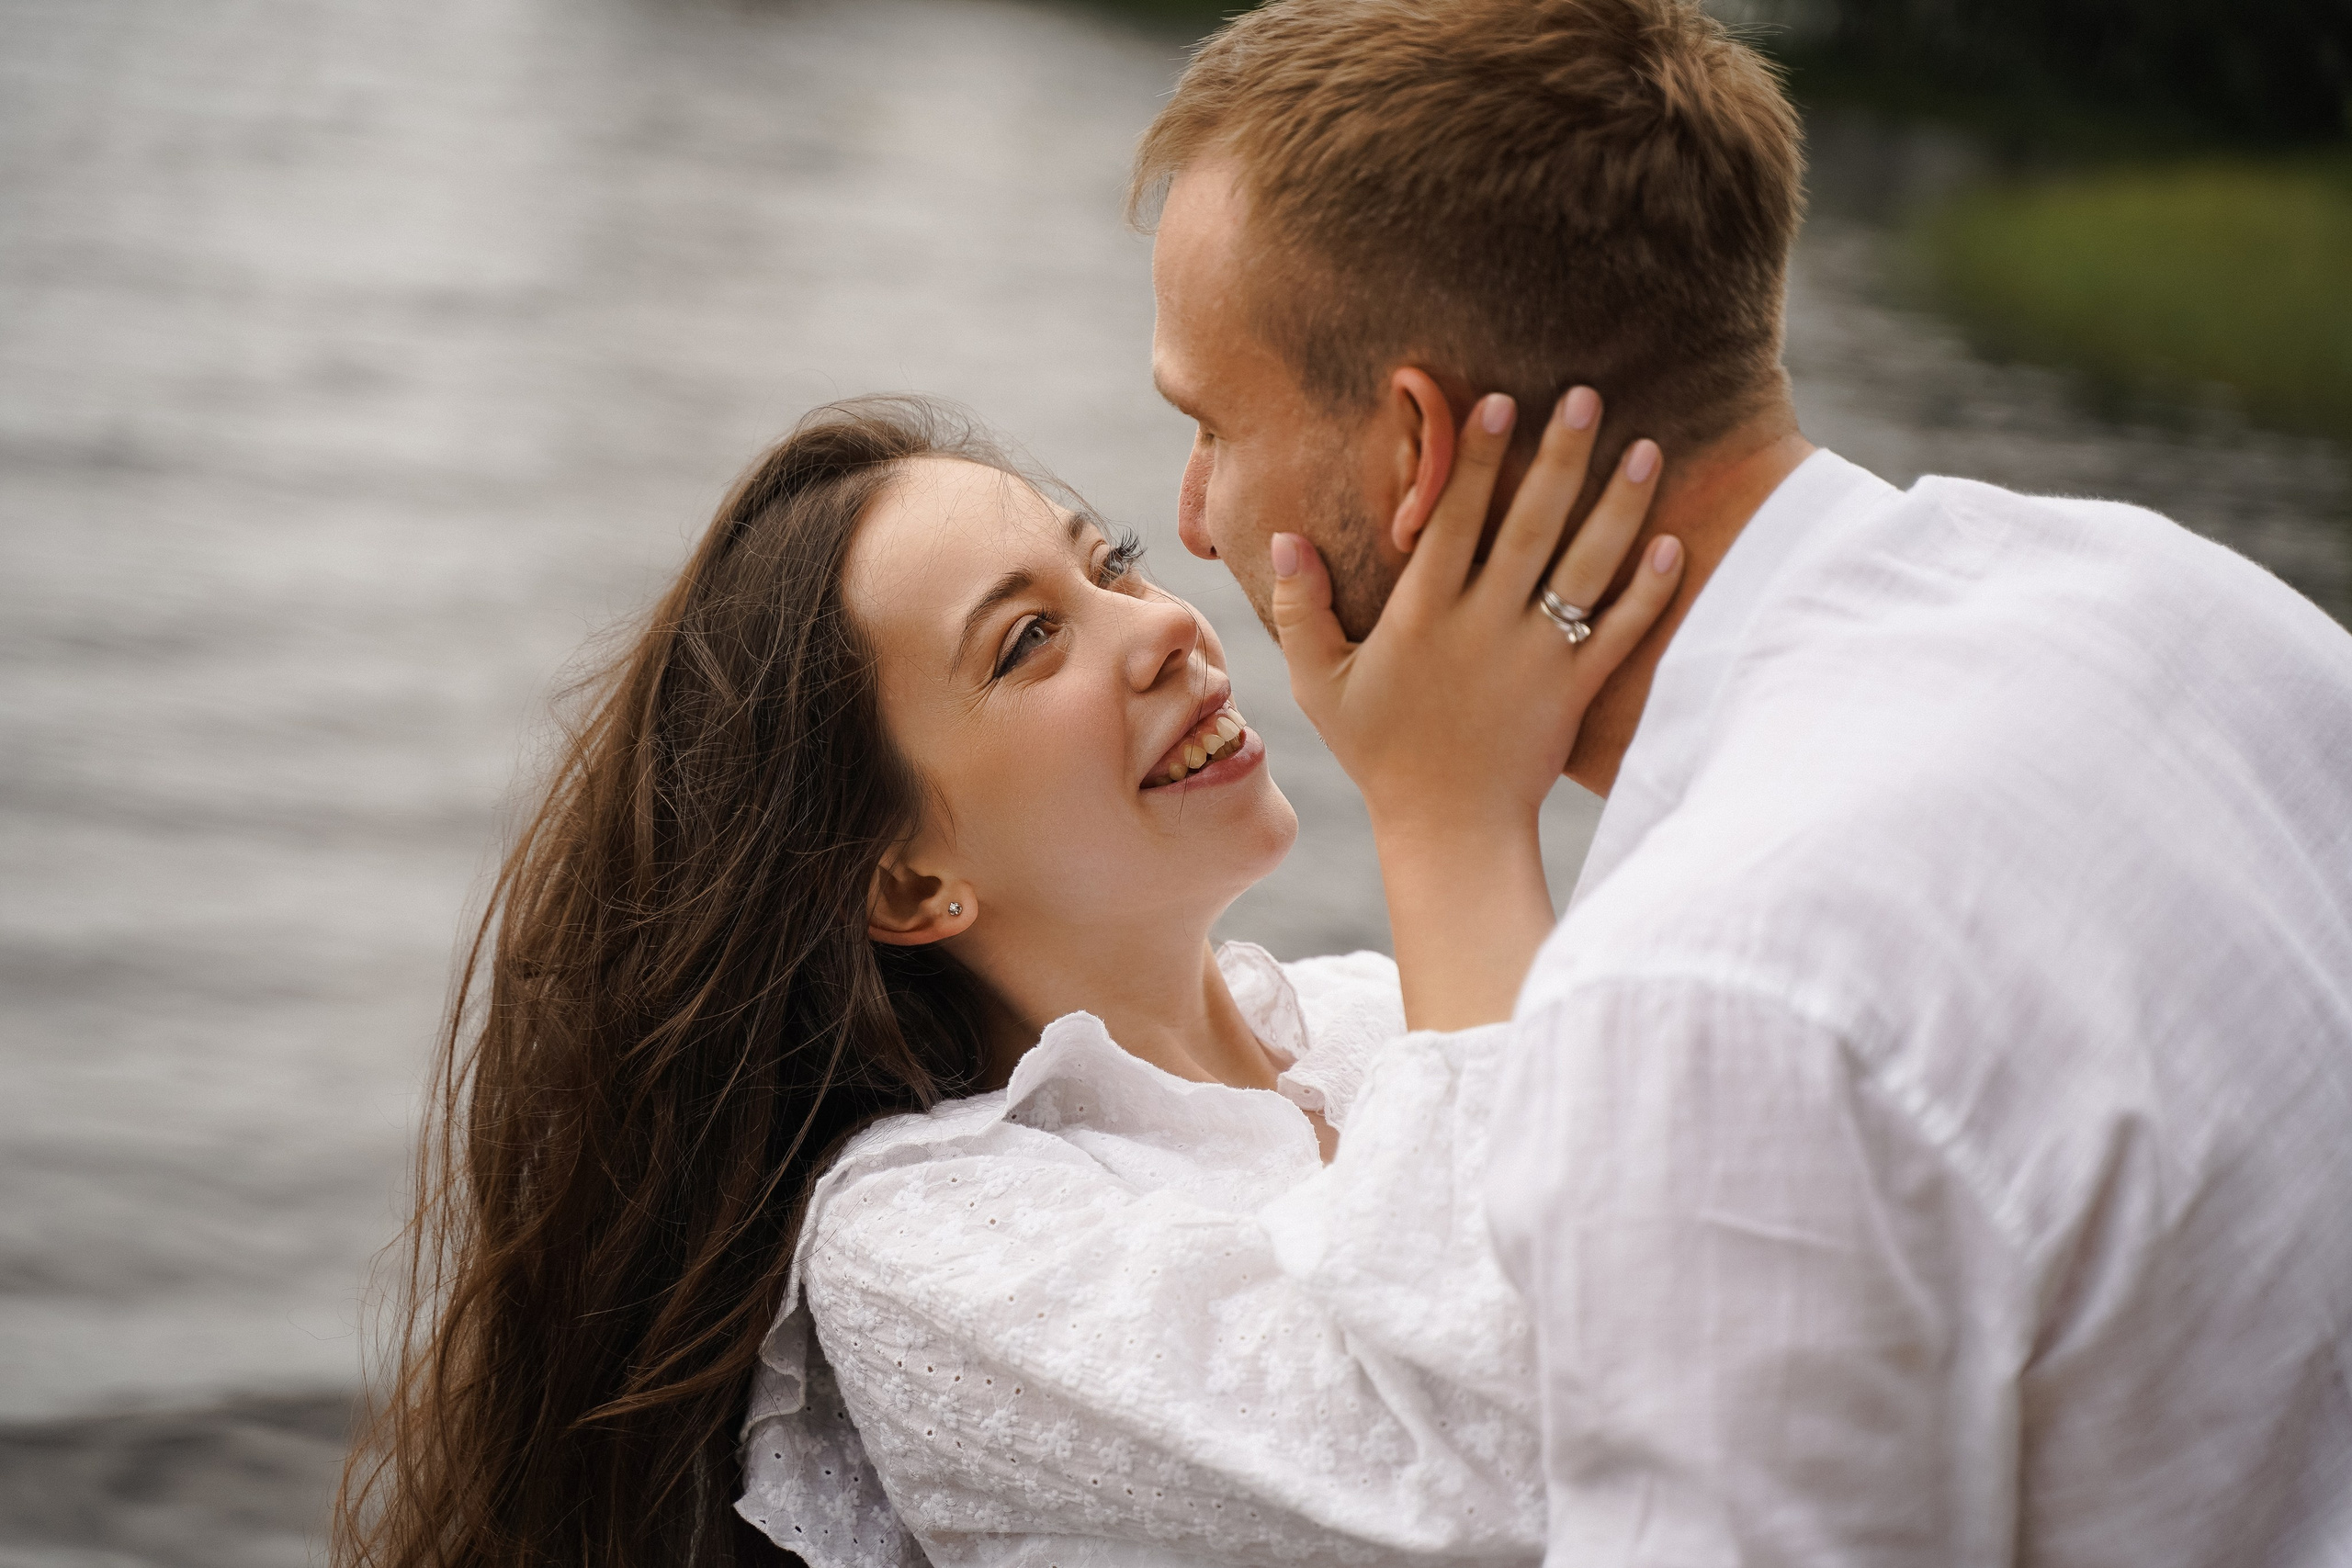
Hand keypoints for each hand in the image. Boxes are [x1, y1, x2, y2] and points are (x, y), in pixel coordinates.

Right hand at [1268, 387, 1683, 1028]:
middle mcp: (1484, 627)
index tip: (1499, 400)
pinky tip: (1674, 544)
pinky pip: (1619, 633)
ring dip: (1620, 506)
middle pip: (1531, 526)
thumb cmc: (1381, 751)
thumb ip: (1299, 608)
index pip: (1453, 521)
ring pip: (1585, 569)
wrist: (1449, 831)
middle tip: (1588, 393)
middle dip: (1560, 456)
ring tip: (1649, 448)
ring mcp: (1536, 659)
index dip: (1476, 459)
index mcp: (1422, 617)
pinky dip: (1649, 591)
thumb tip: (1286, 535)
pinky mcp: (1575, 693)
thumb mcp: (1320, 683)